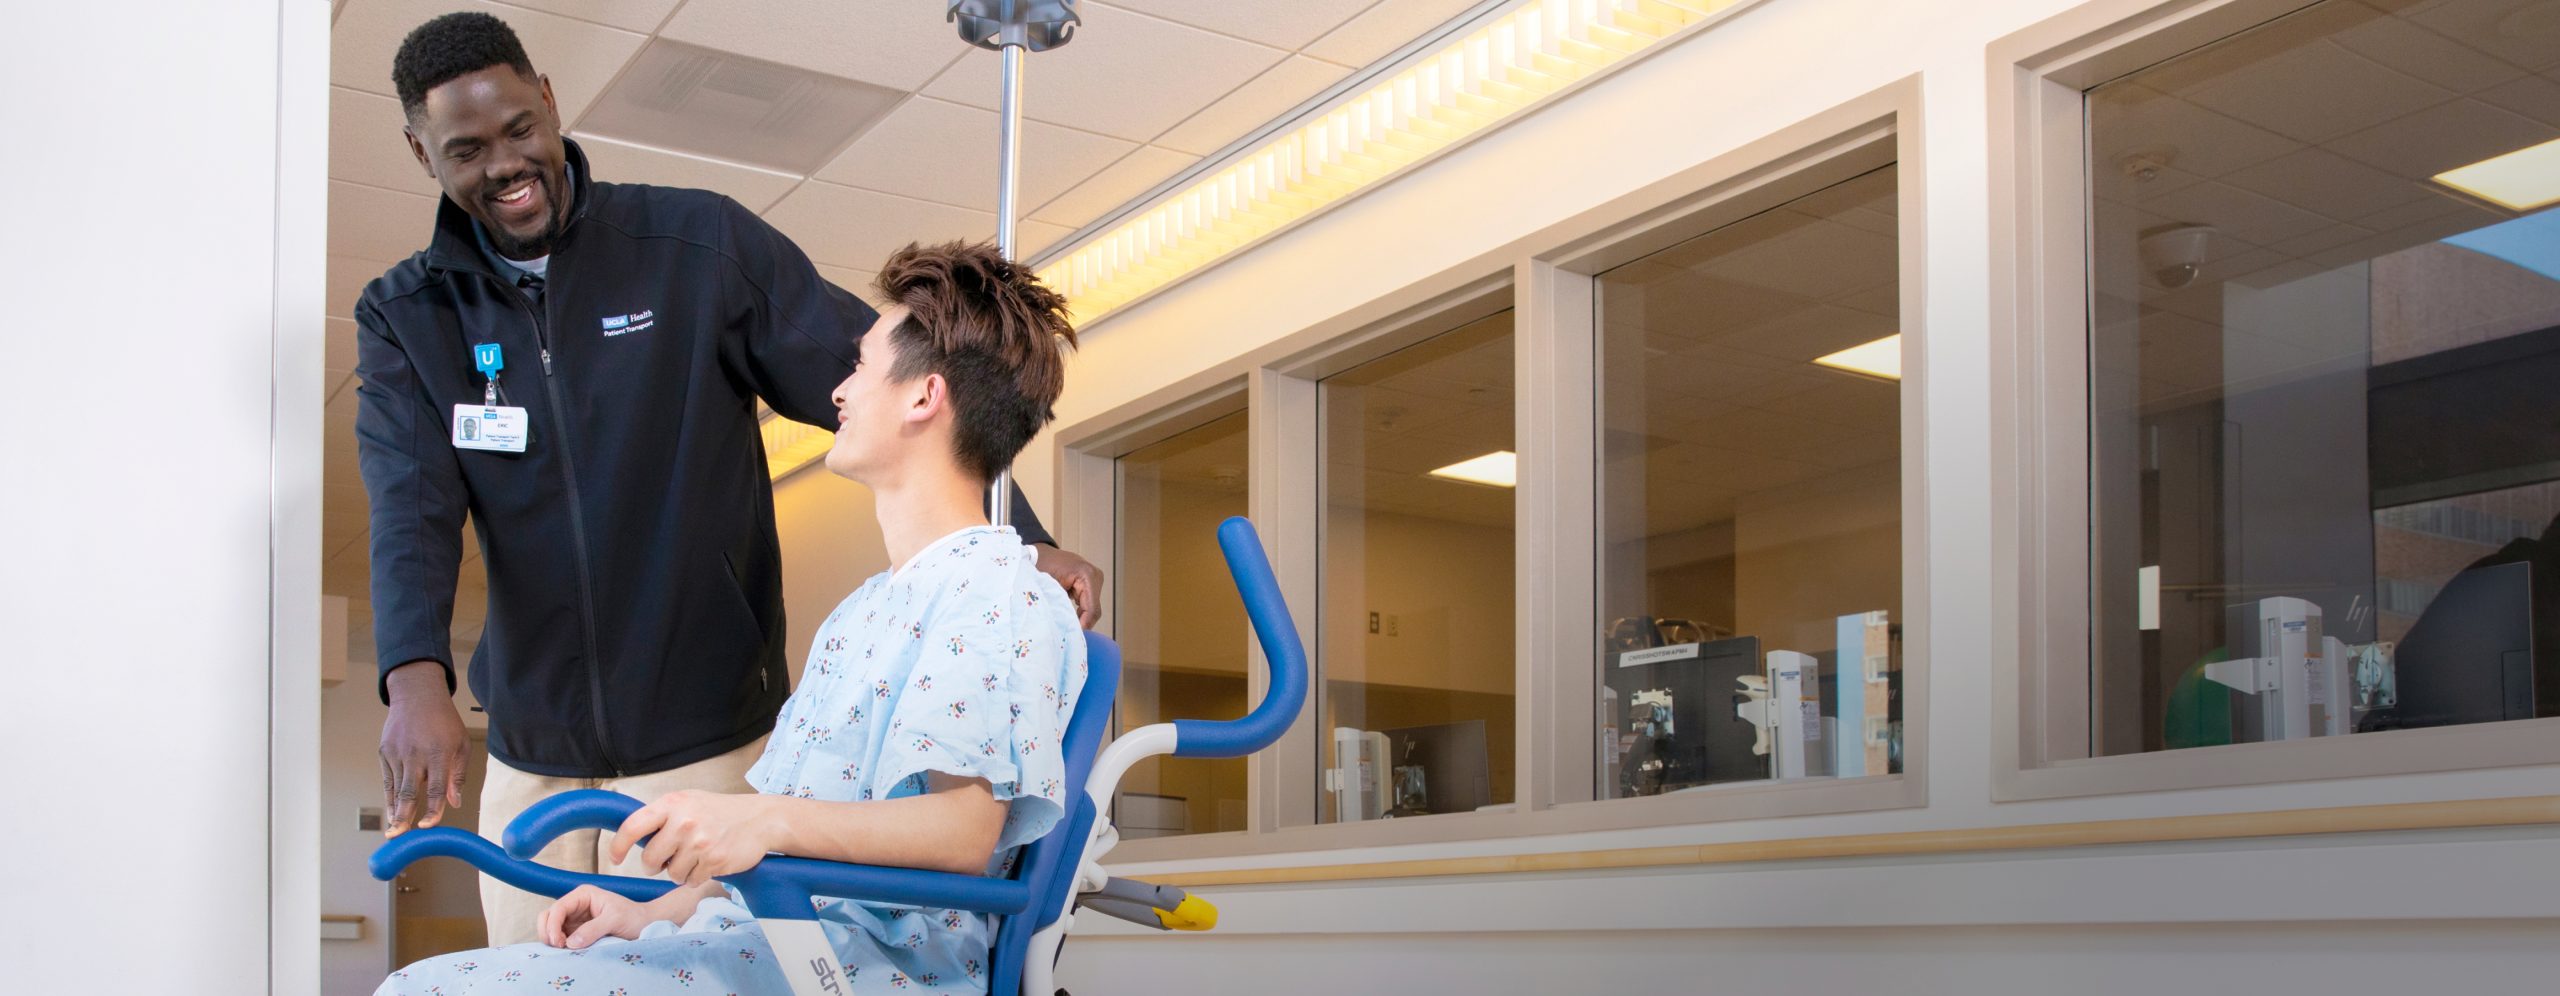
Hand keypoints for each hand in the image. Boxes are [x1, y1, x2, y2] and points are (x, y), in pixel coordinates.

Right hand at [379, 660, 466, 835]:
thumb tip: (454, 803)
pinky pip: (387, 780)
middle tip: (400, 837)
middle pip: (410, 792)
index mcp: (439, 753)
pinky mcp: (384, 752)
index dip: (432, 810)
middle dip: (405, 817)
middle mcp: (416, 755)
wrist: (417, 696)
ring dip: (395, 811)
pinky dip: (388, 797)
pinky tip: (391, 812)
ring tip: (394, 832)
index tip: (428, 827)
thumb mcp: (461, 744)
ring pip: (396, 789)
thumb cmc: (445, 722)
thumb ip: (458, 775)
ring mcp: (397, 754)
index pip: (436, 788)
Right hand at [539, 884, 678, 949]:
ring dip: (552, 940)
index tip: (558, 942)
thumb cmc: (634, 917)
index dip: (553, 925)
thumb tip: (571, 942)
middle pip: (548, 917)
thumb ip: (593, 929)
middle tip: (559, 947)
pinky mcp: (577, 932)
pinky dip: (559, 945)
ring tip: (564, 950)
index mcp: (583, 895)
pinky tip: (568, 951)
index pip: (558, 908)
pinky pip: (560, 938)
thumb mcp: (615, 920)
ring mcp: (575, 920)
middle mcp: (575, 905)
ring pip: (551, 929)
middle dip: (548, 932)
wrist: (646, 924)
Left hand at [612, 790, 778, 887]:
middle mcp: (684, 821)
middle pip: (650, 859)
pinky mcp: (714, 861)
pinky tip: (709, 863)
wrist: (760, 819)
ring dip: (680, 872)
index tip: (616, 858)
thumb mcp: (688, 802)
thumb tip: (631, 838)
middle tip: (668, 859)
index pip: (633, 827)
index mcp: (673, 803)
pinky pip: (691, 881)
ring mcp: (700, 842)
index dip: (619, 846)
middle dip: (656, 865)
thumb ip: (662, 815)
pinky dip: (697, 877)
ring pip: (671, 873)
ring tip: (696, 857)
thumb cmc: (720, 811)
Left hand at [1034, 543, 1103, 628]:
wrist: (1037, 554)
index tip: (1071, 636)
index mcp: (1086, 575)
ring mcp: (1095, 579)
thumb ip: (1059, 606)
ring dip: (1080, 617)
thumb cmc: (1039, 566)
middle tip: (1066, 633)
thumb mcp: (1047, 587)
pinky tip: (1067, 614)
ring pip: (1092, 608)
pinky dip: (1079, 612)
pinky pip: (1088, 604)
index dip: (1084, 625)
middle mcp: (1095, 576)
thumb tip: (1067, 628)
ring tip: (1064, 623)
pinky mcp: (1090, 583)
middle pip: (1094, 610)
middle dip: (1081, 622)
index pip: (1092, 608)